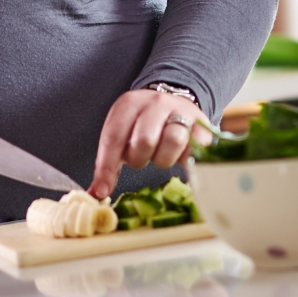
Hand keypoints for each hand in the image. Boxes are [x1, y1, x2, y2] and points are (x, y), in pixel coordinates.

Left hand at [90, 88, 211, 198]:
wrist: (174, 103)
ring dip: (163, 159)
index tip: (103, 190)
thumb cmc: (143, 125)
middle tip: (140, 159)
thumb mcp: (122, 133)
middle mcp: (155, 102)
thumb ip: (108, 162)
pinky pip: (196, 147)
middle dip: (139, 159)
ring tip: (159, 157)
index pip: (114, 137)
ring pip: (173, 140)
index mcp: (129, 103)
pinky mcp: (201, 123)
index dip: (107, 167)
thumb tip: (96, 194)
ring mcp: (180, 110)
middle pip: (144, 140)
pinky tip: (179, 157)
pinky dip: (186, 158)